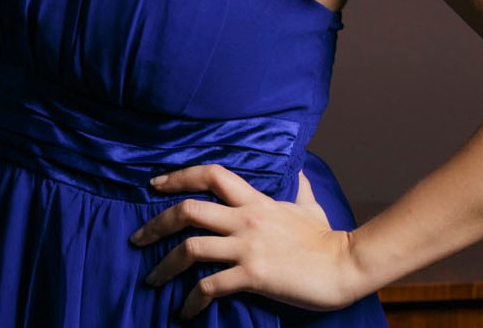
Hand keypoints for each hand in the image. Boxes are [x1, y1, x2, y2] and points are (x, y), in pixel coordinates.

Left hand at [129, 164, 363, 317]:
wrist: (345, 265)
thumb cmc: (327, 239)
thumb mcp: (309, 206)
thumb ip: (299, 188)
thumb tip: (301, 171)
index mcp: (255, 201)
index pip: (210, 175)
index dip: (178, 176)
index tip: (155, 184)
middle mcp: (245, 219)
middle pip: (187, 210)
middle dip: (155, 224)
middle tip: (137, 238)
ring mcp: (247, 247)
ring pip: (191, 248)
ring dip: (164, 265)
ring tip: (151, 279)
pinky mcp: (253, 275)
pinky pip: (210, 286)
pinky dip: (192, 299)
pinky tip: (185, 310)